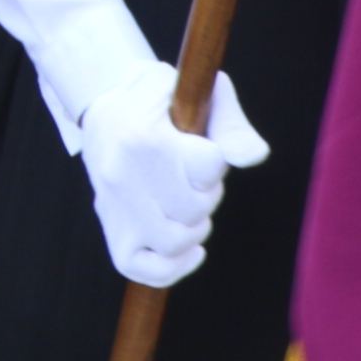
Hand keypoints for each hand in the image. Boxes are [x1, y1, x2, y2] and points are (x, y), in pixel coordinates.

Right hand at [84, 74, 272, 287]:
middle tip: (196, 176)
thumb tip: (255, 156)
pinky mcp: (110, 228)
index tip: (203, 148)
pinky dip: (171, 266)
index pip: (206, 169)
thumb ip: (230, 125)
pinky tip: (187, 248)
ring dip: (194, 226)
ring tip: (187, 203)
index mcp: (145, 136)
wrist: (105, 99)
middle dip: (208, 193)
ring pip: (174, 242)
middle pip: (194, 209)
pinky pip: (140, 268)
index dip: (216, 164)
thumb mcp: (197, 92)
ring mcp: (113, 206)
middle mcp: (123, 175)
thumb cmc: (160, 97)